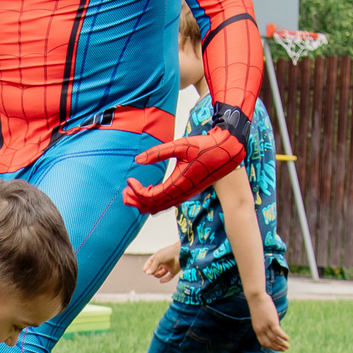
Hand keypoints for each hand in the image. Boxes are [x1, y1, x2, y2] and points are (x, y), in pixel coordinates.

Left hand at [123, 129, 243, 213]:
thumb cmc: (205, 145)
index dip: (137, 191)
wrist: (228, 150)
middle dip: (136, 201)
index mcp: (178, 184)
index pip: (151, 197)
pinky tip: (150, 189)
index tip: (129, 180)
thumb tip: (137, 160)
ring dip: (145, 202)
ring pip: (161, 207)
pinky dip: (156, 201)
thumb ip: (157, 153)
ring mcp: (186, 194)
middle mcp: (182, 193)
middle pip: (153, 206)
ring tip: (131, 193)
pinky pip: (168, 203)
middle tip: (124, 192)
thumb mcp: (180, 145)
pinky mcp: (188, 192)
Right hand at [144, 241, 181, 283]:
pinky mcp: (174, 271)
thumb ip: (153, 266)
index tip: (144, 270)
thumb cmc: (168, 253)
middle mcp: (163, 262)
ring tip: (156, 275)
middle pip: (156, 268)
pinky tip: (161, 281)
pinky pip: (169, 277)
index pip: (151, 262)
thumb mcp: (158, 259)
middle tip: (151, 273)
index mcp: (159, 256)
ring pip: (161, 273)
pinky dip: (165, 280)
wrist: (181, 253)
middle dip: (152, 271)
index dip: (147, 266)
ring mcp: (169, 266)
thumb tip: (147, 273)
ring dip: (158, 275)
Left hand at [248, 295, 291, 352]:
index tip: (277, 348)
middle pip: (270, 343)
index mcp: (257, 329)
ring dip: (282, 344)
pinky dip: (283, 337)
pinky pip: (278, 333)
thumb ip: (264, 323)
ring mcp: (266, 326)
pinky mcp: (271, 322)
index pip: (263, 342)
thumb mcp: (260, 317)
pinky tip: (287, 339)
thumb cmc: (258, 305)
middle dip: (277, 348)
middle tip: (284, 349)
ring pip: (275, 339)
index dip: (271, 347)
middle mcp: (260, 330)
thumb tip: (271, 325)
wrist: (256, 297)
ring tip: (288, 346)